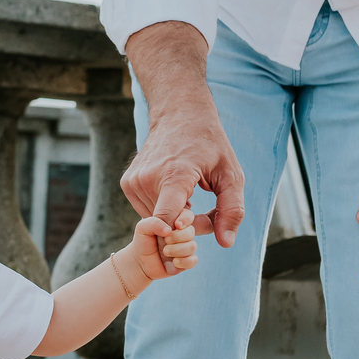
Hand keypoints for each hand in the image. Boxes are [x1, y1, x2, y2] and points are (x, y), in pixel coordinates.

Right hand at [121, 95, 243, 248]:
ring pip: (155, 221)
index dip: (182, 233)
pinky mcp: (127, 183)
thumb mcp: (231, 175)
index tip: (196, 227)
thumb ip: (232, 210)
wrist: (179, 115)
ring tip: (190, 198)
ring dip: (174, 219)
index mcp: (174, 175)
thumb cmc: (210, 145)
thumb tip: (226, 243)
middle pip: (166, 224)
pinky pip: (146, 211)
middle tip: (204, 211)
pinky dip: (161, 209)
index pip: (165, 221)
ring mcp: (134, 180)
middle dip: (188, 226)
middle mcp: (148, 178)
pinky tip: (174, 193)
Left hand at [125, 208, 210, 285]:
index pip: (187, 215)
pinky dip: (184, 261)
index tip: (176, 225)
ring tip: (165, 252)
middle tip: (165, 240)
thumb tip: (168, 230)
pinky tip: (174, 262)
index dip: (185, 219)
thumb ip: (154, 223)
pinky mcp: (186, 262)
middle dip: (178, 236)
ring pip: (192, 246)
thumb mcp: (143, 228)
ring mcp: (185, 248)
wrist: (140, 261)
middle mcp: (182, 234)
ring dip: (178, 250)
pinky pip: (193, 260)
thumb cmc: (143, 241)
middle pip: (191, 231)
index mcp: (174, 222)